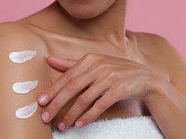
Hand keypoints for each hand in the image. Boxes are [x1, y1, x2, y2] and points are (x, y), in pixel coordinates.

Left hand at [37, 54, 155, 130]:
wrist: (145, 78)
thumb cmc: (115, 70)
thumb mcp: (94, 63)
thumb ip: (71, 63)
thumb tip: (48, 59)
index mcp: (90, 59)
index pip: (67, 76)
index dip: (53, 90)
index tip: (40, 101)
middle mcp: (98, 67)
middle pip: (73, 88)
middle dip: (57, 104)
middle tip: (45, 116)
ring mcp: (109, 78)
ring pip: (85, 99)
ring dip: (71, 115)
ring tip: (61, 126)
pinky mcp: (119, 90)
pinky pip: (100, 105)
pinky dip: (88, 116)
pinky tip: (79, 124)